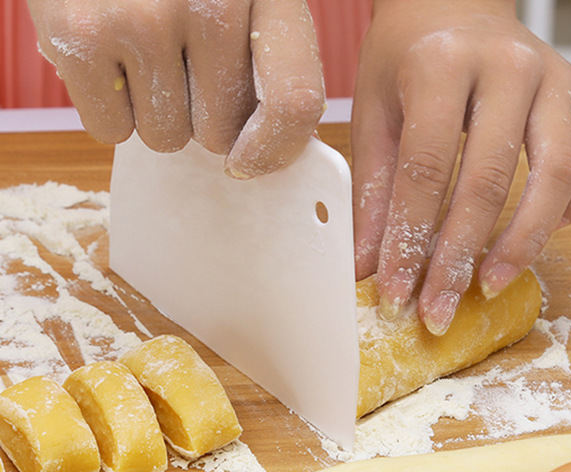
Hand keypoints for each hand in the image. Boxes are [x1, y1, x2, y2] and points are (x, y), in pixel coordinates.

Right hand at [27, 0, 324, 176]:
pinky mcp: (79, 35)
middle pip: (220, 133)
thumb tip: (263, 152)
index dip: (275, 149)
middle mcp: (211, 3)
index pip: (294, 102)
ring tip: (140, 49)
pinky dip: (110, 108)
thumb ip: (269, 56)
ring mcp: (142, 18)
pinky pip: (112, 130)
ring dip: (154, 111)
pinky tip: (107, 55)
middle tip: (178, 62)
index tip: (248, 160)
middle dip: (199, 114)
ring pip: (166, 137)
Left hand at [351, 0, 570, 334]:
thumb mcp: (376, 114)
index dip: (410, 242)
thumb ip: (373, 192)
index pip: (425, 170)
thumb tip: (368, 268)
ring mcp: (556, 80)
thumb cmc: (410, 57)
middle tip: (440, 309)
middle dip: (461, 258)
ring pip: (557, 176)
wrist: (455, 4)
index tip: (397, 294)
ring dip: (525, 243)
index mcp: (441, 63)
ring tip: (490, 283)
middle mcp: (507, 67)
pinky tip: (548, 230)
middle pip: (489, 182)